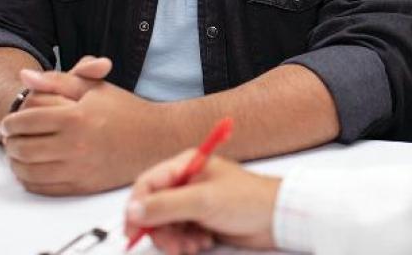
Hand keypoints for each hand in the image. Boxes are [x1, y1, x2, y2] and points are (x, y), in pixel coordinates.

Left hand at [0, 60, 160, 194]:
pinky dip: (29, 179)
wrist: (155, 138)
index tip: (8, 123)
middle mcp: (75, 145)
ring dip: (15, 162)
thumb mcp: (94, 87)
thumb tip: (24, 75)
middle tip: (10, 138)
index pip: (26, 122)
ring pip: (28, 171)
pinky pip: (43, 188)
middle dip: (10, 142)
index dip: (10, 122)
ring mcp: (78, 168)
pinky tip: (32, 168)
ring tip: (18, 153)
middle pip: (22, 148)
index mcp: (75, 117)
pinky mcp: (82, 186)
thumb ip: (57, 79)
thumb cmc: (125, 110)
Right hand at [125, 153, 280, 253]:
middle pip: (154, 208)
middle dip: (160, 229)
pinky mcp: (202, 220)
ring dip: (175, 239)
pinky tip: (203, 243)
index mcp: (187, 165)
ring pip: (166, 225)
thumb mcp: (203, 201)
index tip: (134, 229)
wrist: (277, 218)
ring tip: (194, 245)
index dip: (137, 207)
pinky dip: (186, 242)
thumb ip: (166, 205)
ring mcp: (195, 202)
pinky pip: (181, 234)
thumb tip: (133, 210)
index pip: (148, 184)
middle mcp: (188, 182)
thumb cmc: (247, 200)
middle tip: (174, 244)